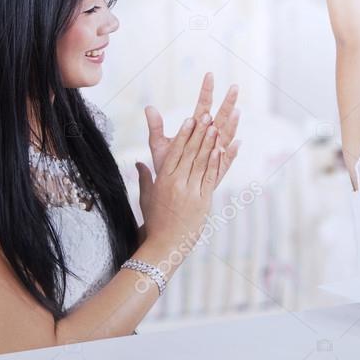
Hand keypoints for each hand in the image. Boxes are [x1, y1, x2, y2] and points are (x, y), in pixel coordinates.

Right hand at [136, 111, 239, 253]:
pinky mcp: (203, 201)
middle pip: (189, 153)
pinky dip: (216, 162)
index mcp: (163, 180)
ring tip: (215, 126)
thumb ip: (145, 177)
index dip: (183, 134)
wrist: (165, 244)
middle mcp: (176, 183)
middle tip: (206, 115)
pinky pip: (210, 178)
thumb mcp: (146, 196)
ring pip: (201, 163)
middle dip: (198, 133)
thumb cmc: (155, 220)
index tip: (189, 119)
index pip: (174, 152)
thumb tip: (138, 163)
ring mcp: (190, 192)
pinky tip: (221, 149)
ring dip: (209, 143)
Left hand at [144, 73, 239, 178]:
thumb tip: (148, 107)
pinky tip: (236, 144)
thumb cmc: (168, 166)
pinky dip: (231, 152)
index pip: (203, 104)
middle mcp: (209, 137)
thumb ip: (155, 127)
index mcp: (196, 128)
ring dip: (232, 123)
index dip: (206, 90)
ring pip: (227, 135)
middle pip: (220, 116)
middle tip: (235, 87)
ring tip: (237, 111)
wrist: (172, 190)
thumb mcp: (159, 145)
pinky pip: (226, 160)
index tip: (209, 74)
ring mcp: (215, 151)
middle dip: (228, 101)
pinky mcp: (218, 168)